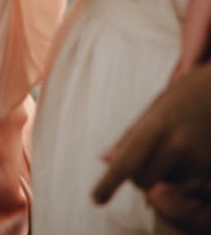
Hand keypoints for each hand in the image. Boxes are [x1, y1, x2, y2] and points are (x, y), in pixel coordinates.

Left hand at [92, 62, 210, 232]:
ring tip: (174, 147)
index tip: (96, 198)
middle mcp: (178, 145)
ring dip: (161, 176)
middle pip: (143, 181)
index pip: (128, 160)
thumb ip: (130, 136)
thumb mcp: (152, 109)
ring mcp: (197, 160)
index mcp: (157, 124)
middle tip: (146, 154)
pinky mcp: (209, 171)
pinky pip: (182, 187)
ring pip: (164, 186)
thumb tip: (104, 158)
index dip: (110, 182)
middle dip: (138, 176)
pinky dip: (178, 179)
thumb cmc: (181, 98)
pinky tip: (187, 155)